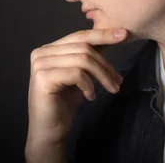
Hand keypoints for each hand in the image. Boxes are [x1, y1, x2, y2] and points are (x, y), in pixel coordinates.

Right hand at [26, 28, 127, 147]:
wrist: (49, 131)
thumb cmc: (64, 103)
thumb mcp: (82, 75)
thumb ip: (90, 57)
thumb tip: (112, 36)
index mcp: (49, 48)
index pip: (80, 36)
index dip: (102, 34)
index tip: (123, 34)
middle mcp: (42, 52)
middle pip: (83, 47)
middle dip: (105, 63)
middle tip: (118, 80)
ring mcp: (41, 64)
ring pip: (82, 59)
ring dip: (102, 75)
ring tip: (111, 88)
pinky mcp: (43, 77)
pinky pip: (76, 73)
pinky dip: (89, 84)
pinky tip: (90, 96)